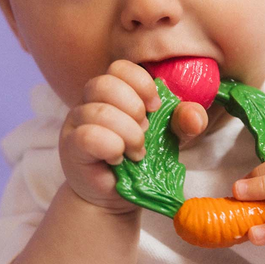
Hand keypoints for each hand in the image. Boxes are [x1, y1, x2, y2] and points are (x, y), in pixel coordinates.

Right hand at [59, 60, 207, 210]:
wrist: (117, 196)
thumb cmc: (140, 160)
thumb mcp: (170, 137)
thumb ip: (184, 122)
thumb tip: (194, 117)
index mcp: (114, 90)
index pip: (120, 67)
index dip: (142, 84)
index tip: (156, 108)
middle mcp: (91, 100)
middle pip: (105, 83)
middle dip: (135, 109)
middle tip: (145, 133)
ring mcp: (77, 122)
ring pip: (98, 111)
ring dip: (127, 133)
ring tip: (137, 152)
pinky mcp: (71, 146)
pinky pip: (87, 135)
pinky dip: (110, 146)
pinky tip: (118, 158)